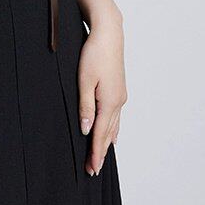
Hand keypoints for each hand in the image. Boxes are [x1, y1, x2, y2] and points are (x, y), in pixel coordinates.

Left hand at [77, 13, 127, 176]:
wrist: (109, 34)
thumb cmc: (94, 54)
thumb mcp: (84, 80)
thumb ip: (85, 106)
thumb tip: (86, 130)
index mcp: (109, 102)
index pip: (100, 134)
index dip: (95, 153)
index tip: (92, 169)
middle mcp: (118, 102)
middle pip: (108, 133)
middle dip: (101, 152)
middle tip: (94, 170)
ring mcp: (120, 96)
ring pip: (113, 126)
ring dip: (106, 142)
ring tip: (101, 157)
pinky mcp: (119, 90)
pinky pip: (116, 116)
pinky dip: (112, 129)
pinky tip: (112, 133)